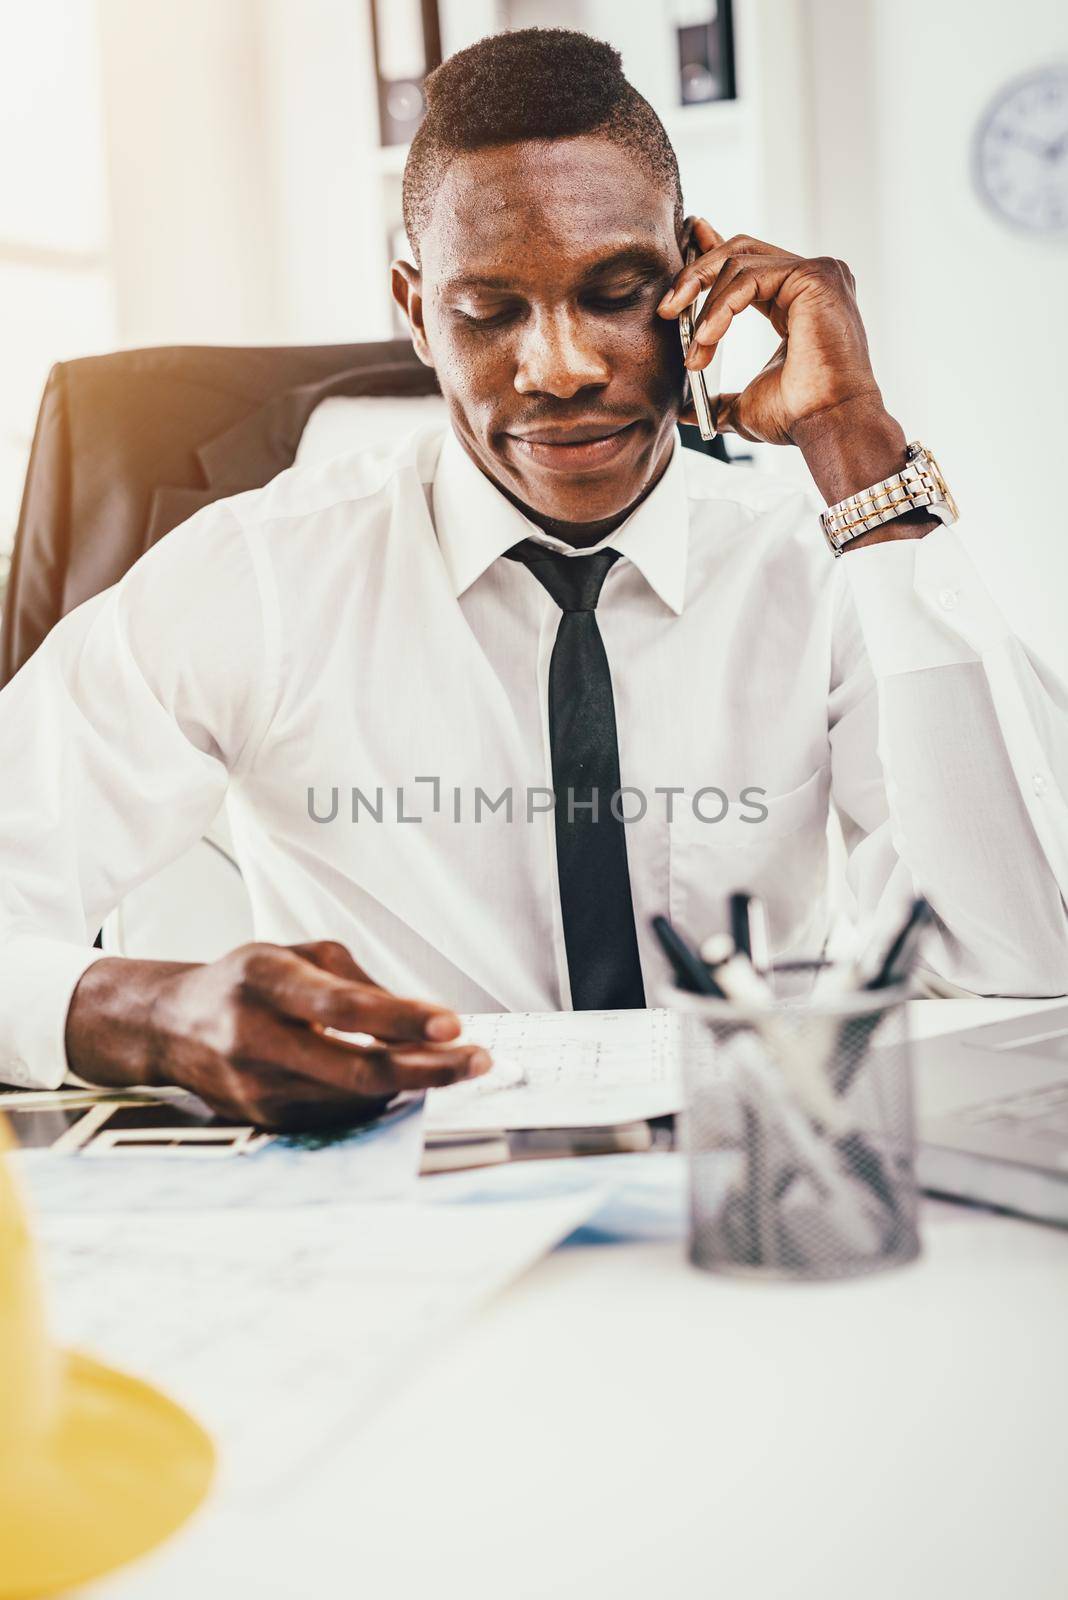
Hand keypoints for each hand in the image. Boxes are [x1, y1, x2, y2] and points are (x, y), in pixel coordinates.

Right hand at [66, 939, 490, 1130]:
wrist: (171, 1026)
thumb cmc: (248, 981)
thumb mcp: (297, 955)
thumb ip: (359, 982)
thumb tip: (423, 1022)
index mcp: (264, 980)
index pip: (341, 1006)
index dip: (400, 1018)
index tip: (452, 1024)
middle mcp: (254, 1037)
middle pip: (357, 1069)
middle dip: (429, 1069)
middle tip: (479, 1061)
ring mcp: (257, 1087)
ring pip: (355, 1098)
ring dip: (414, 1084)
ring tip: (456, 1066)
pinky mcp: (263, 1121)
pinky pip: (338, 1115)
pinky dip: (378, 1099)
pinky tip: (402, 1079)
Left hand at [658, 218, 882, 446]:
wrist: (827, 425)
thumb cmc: (797, 416)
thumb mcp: (744, 405)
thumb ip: (717, 399)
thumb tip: (684, 412)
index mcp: (798, 299)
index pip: (749, 262)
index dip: (711, 252)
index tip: (682, 248)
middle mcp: (811, 280)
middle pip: (740, 250)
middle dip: (696, 274)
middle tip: (666, 309)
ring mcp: (817, 274)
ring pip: (739, 262)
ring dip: (704, 308)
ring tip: (695, 352)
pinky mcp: (815, 276)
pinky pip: (750, 277)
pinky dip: (721, 308)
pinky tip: (707, 339)